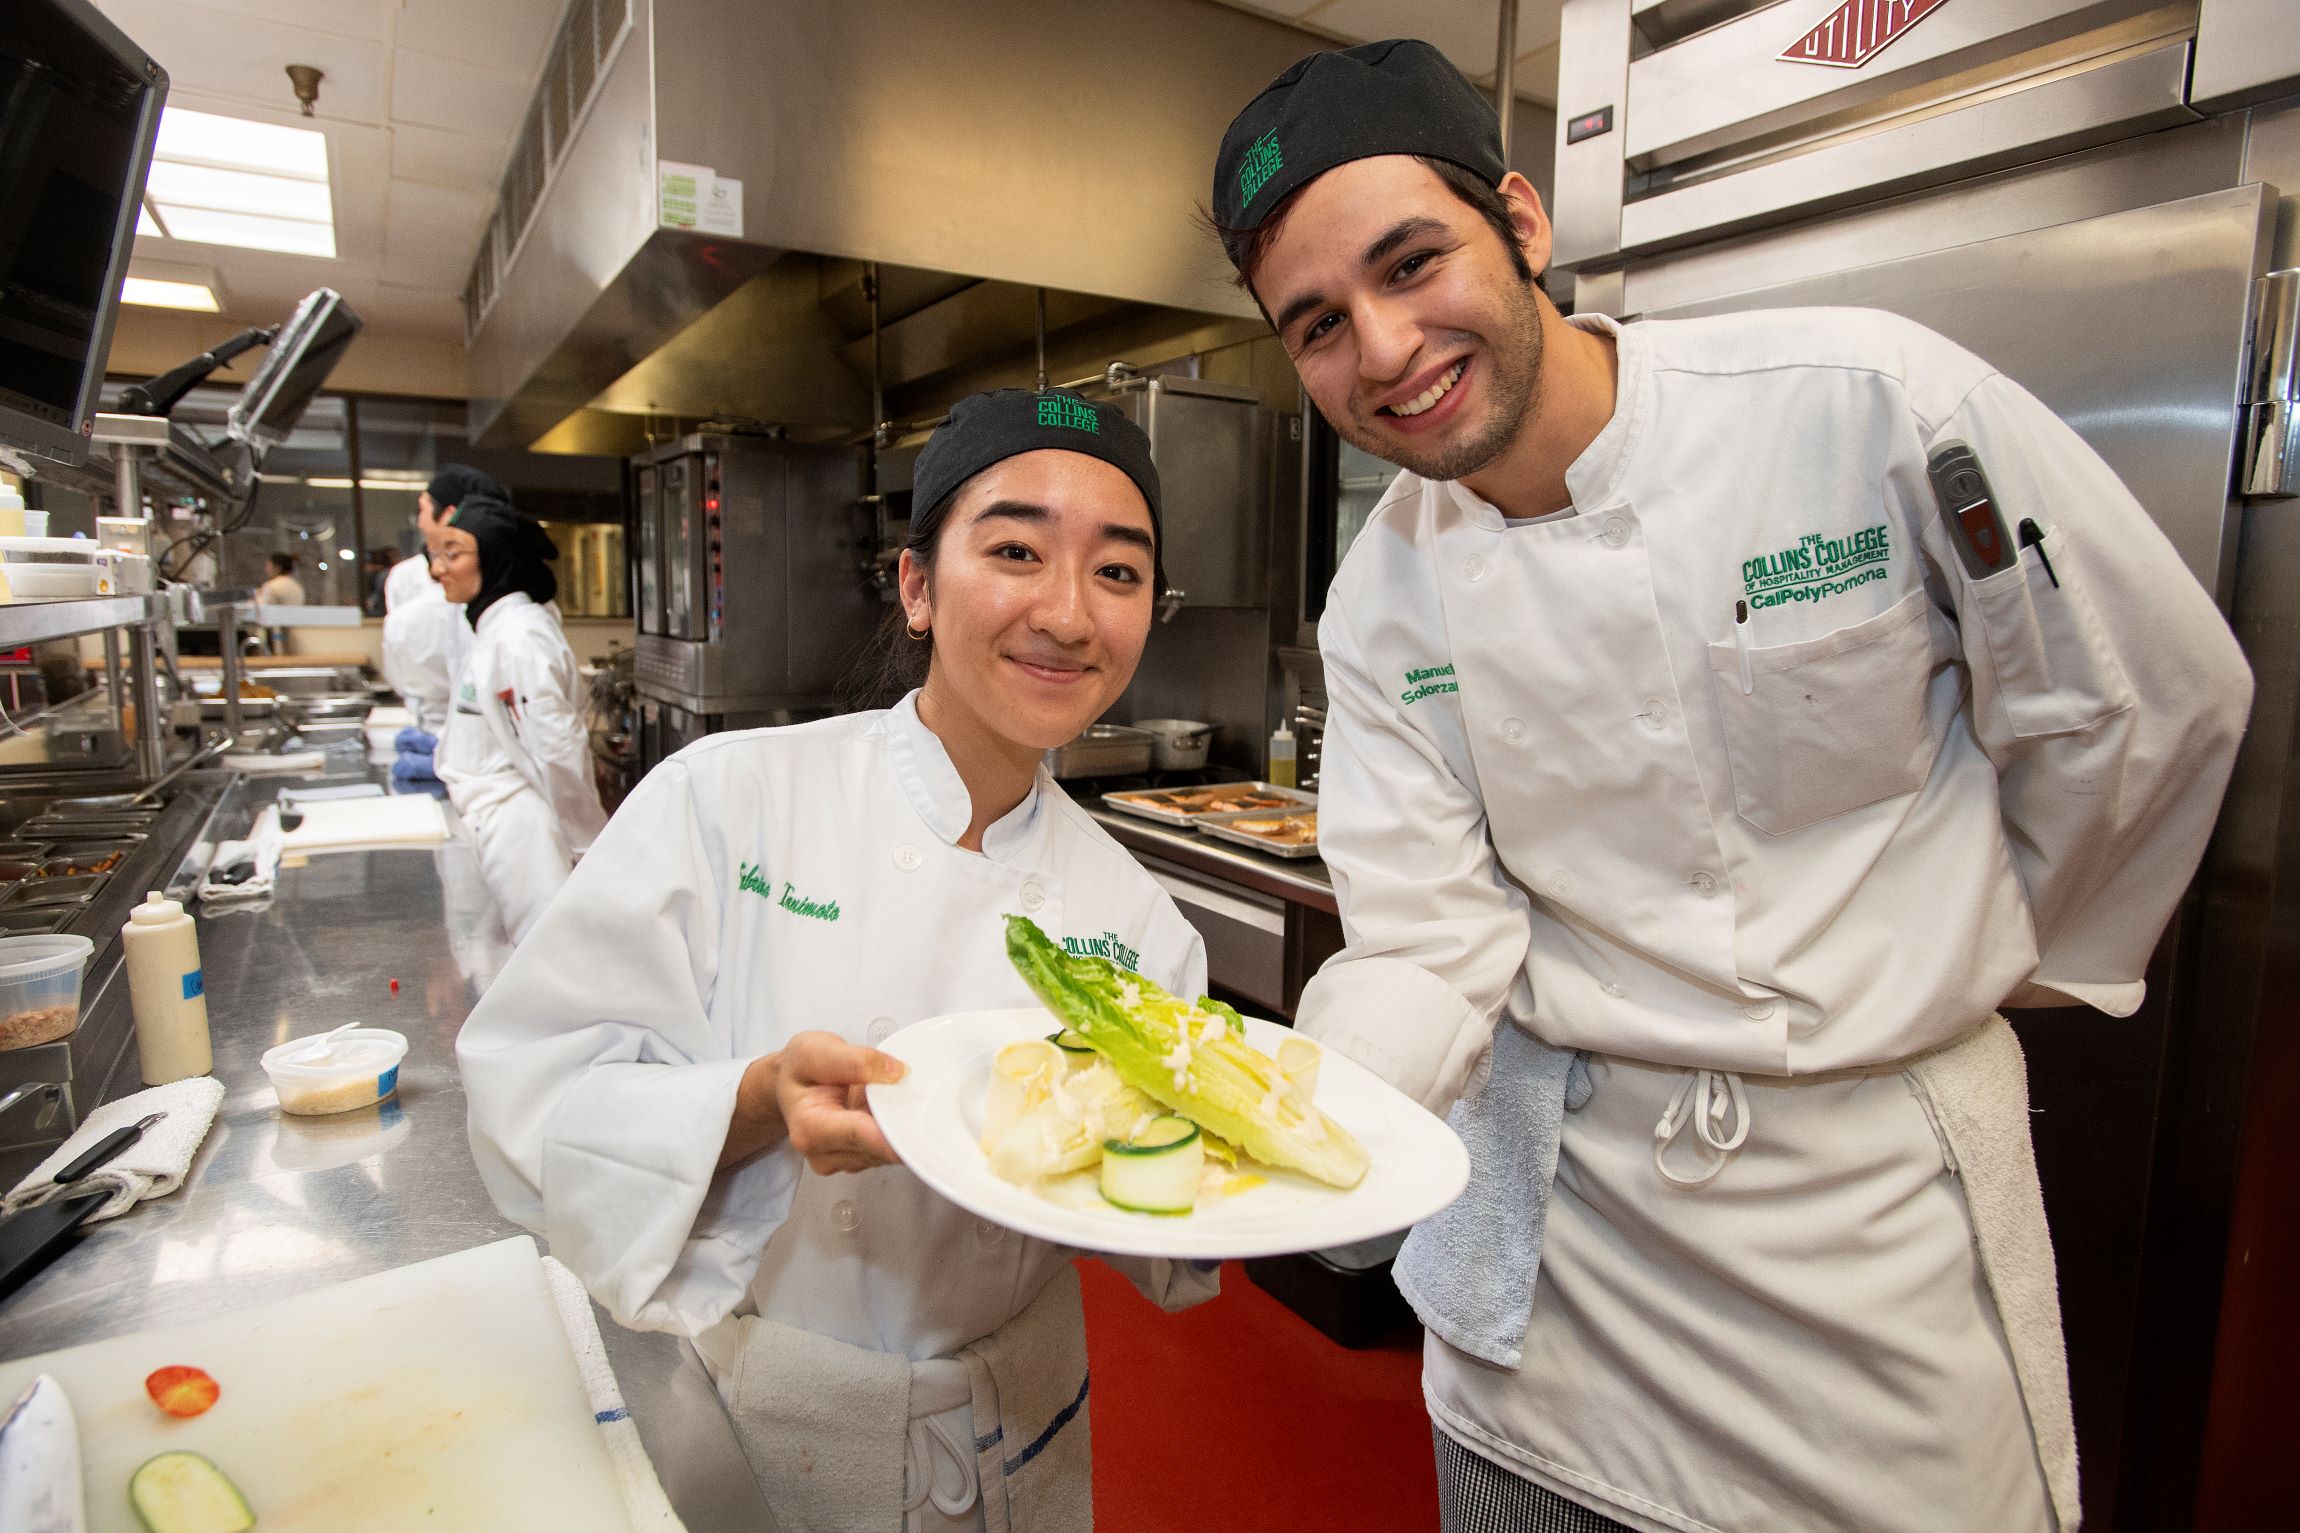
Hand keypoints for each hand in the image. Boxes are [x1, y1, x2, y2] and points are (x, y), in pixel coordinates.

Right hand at [719, 1031, 905, 1173]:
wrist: (790, 1085)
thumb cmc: (799, 1071)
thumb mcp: (815, 1050)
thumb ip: (855, 1060)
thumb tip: (896, 1072)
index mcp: (810, 1128)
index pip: (861, 1136)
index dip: (893, 1133)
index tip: (919, 1127)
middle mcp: (824, 1153)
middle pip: (880, 1147)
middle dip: (899, 1122)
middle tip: (904, 1092)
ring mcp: (843, 1161)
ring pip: (889, 1152)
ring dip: (897, 1125)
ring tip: (882, 1096)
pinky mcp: (859, 1161)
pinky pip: (889, 1150)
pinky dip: (893, 1129)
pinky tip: (883, 1110)